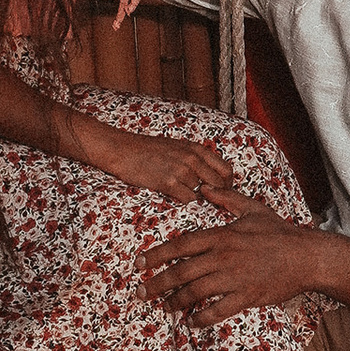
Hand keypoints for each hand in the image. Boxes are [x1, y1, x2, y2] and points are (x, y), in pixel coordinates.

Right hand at [76, 120, 243, 207]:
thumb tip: (207, 176)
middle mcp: (192, 158)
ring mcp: (181, 170)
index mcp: (196, 149)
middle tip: (208, 203)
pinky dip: (185, 202)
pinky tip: (176, 198)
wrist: (122, 149)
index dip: (228, 185)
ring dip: (198, 199)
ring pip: (203, 193)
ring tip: (187, 198)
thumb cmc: (147, 150)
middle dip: (216, 196)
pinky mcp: (168, 181)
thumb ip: (194, 159)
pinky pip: (188, 199)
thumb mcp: (176, 147)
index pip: (226, 169)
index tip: (221, 192)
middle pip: (219, 184)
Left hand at [145, 206, 329, 320]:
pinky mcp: (247, 296)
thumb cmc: (280, 232)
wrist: (307, 257)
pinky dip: (202, 319)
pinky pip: (218, 311)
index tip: (140, 263)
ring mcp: (235, 278)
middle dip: (158, 284)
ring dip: (175, 302)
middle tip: (142, 292)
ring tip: (164, 308)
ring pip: (195, 293)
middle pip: (181, 272)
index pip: (181, 245)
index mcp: (222, 236)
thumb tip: (206, 189)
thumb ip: (227, 199)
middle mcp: (223, 257)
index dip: (157, 255)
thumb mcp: (253, 209)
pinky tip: (192, 322)